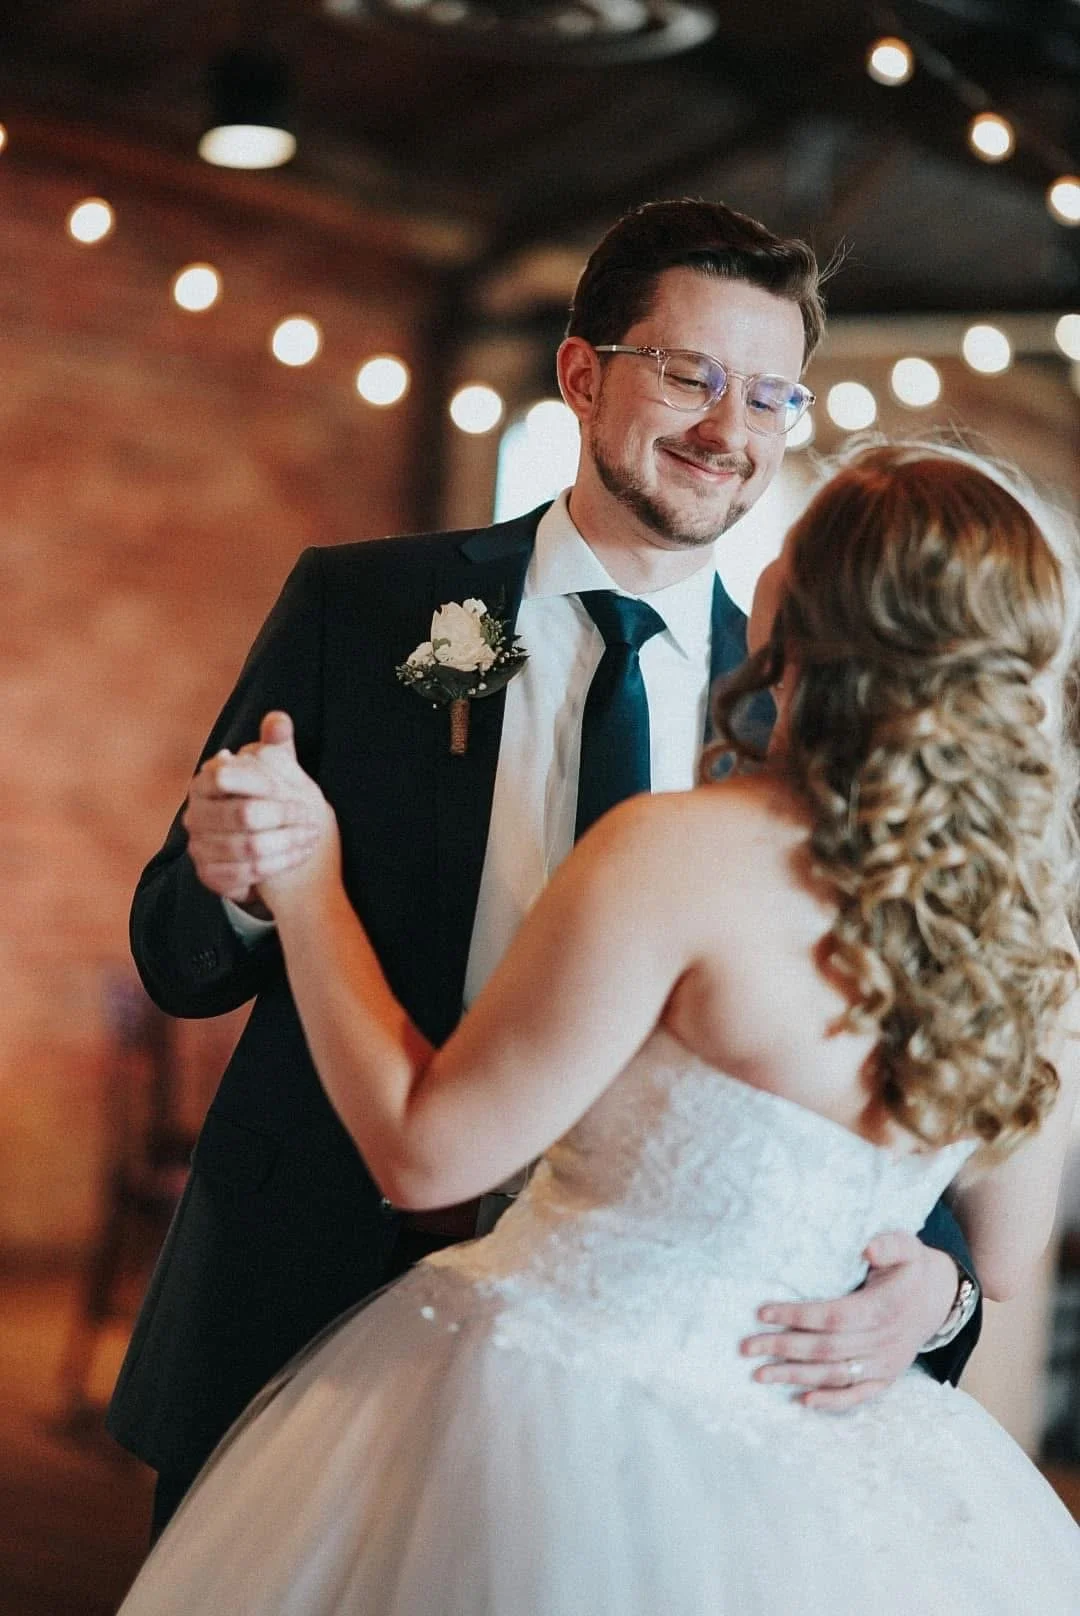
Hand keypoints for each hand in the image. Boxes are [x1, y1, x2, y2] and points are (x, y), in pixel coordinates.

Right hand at [182, 713, 334, 907]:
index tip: (291, 788)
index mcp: (203, 782)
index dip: (262, 782)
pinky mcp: (210, 876)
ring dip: (288, 841)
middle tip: (312, 815)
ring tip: (312, 834)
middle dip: (284, 815)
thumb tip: (279, 720)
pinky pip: (250, 873)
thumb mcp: (271, 771)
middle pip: (243, 814)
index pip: (225, 776)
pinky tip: (301, 854)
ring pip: (249, 847)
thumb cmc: (262, 800)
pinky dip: (281, 863)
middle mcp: (194, 815)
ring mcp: (199, 848)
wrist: (251, 846)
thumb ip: (275, 746)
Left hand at [740, 1232, 958, 1410]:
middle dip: (783, 1348)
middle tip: (746, 1347)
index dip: (797, 1316)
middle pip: (826, 1349)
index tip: (762, 1312)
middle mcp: (883, 1342)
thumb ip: (889, 1244)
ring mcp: (885, 1364)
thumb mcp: (907, 1246)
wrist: (940, 1297)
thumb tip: (868, 1249)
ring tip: (760, 1375)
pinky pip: (858, 1396)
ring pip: (835, 1375)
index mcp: (883, 1309)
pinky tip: (802, 1401)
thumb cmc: (911, 1267)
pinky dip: (831, 1402)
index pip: (833, 1317)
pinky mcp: (886, 1378)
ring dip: (796, 1377)